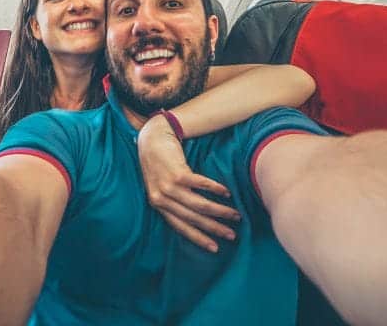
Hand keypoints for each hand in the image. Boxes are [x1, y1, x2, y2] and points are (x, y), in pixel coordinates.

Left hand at [137, 115, 240, 251]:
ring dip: (219, 211)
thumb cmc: (159, 164)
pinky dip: (215, 189)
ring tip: (235, 215)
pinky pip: (200, 185)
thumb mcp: (161, 187)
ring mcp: (169, 186)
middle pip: (193, 218)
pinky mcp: (177, 173)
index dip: (198, 238)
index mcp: (158, 205)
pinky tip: (227, 193)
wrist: (151, 139)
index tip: (214, 248)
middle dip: (214, 228)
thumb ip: (174, 202)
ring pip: (199, 205)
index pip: (180, 227)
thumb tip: (197, 218)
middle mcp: (161, 198)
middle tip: (232, 235)